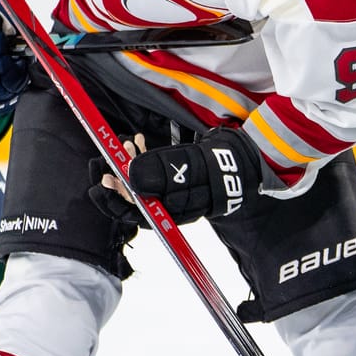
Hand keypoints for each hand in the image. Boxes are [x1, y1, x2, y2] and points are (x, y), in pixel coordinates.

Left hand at [89, 127, 257, 224]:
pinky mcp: (179, 182)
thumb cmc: (227, 163)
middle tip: (106, 162)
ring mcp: (177, 195)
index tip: (104, 181)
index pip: (141, 213)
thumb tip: (131, 174)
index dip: (118, 199)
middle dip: (120, 181)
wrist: (251, 158)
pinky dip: (144, 159)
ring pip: (144, 187)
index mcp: (179, 212)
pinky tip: (138, 142)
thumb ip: (167, 169)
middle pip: (138, 201)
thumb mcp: (198, 164)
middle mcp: (175, 208)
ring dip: (130, 166)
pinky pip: (155, 176)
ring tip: (127, 144)